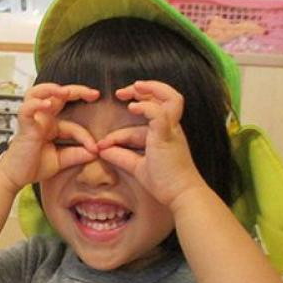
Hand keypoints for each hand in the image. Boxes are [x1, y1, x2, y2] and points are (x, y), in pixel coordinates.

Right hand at [0, 83, 98, 190]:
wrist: (15, 178)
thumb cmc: (33, 167)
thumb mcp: (60, 160)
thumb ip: (77, 155)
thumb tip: (97, 151)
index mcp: (52, 125)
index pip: (73, 124)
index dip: (86, 136)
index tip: (96, 149)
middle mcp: (42, 118)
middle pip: (57, 94)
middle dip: (76, 90)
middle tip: (94, 94)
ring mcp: (32, 120)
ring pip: (37, 93)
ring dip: (51, 89)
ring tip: (65, 91)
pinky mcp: (23, 126)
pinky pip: (27, 109)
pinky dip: (36, 104)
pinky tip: (46, 104)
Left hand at [97, 80, 205, 206]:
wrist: (180, 194)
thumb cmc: (164, 182)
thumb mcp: (138, 167)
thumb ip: (121, 157)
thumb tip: (101, 151)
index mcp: (166, 133)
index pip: (142, 123)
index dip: (120, 132)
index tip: (102, 145)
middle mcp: (172, 128)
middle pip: (166, 97)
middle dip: (144, 90)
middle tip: (121, 92)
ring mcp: (172, 131)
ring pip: (170, 98)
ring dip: (151, 89)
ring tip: (132, 89)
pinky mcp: (167, 136)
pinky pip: (159, 114)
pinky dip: (146, 107)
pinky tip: (132, 107)